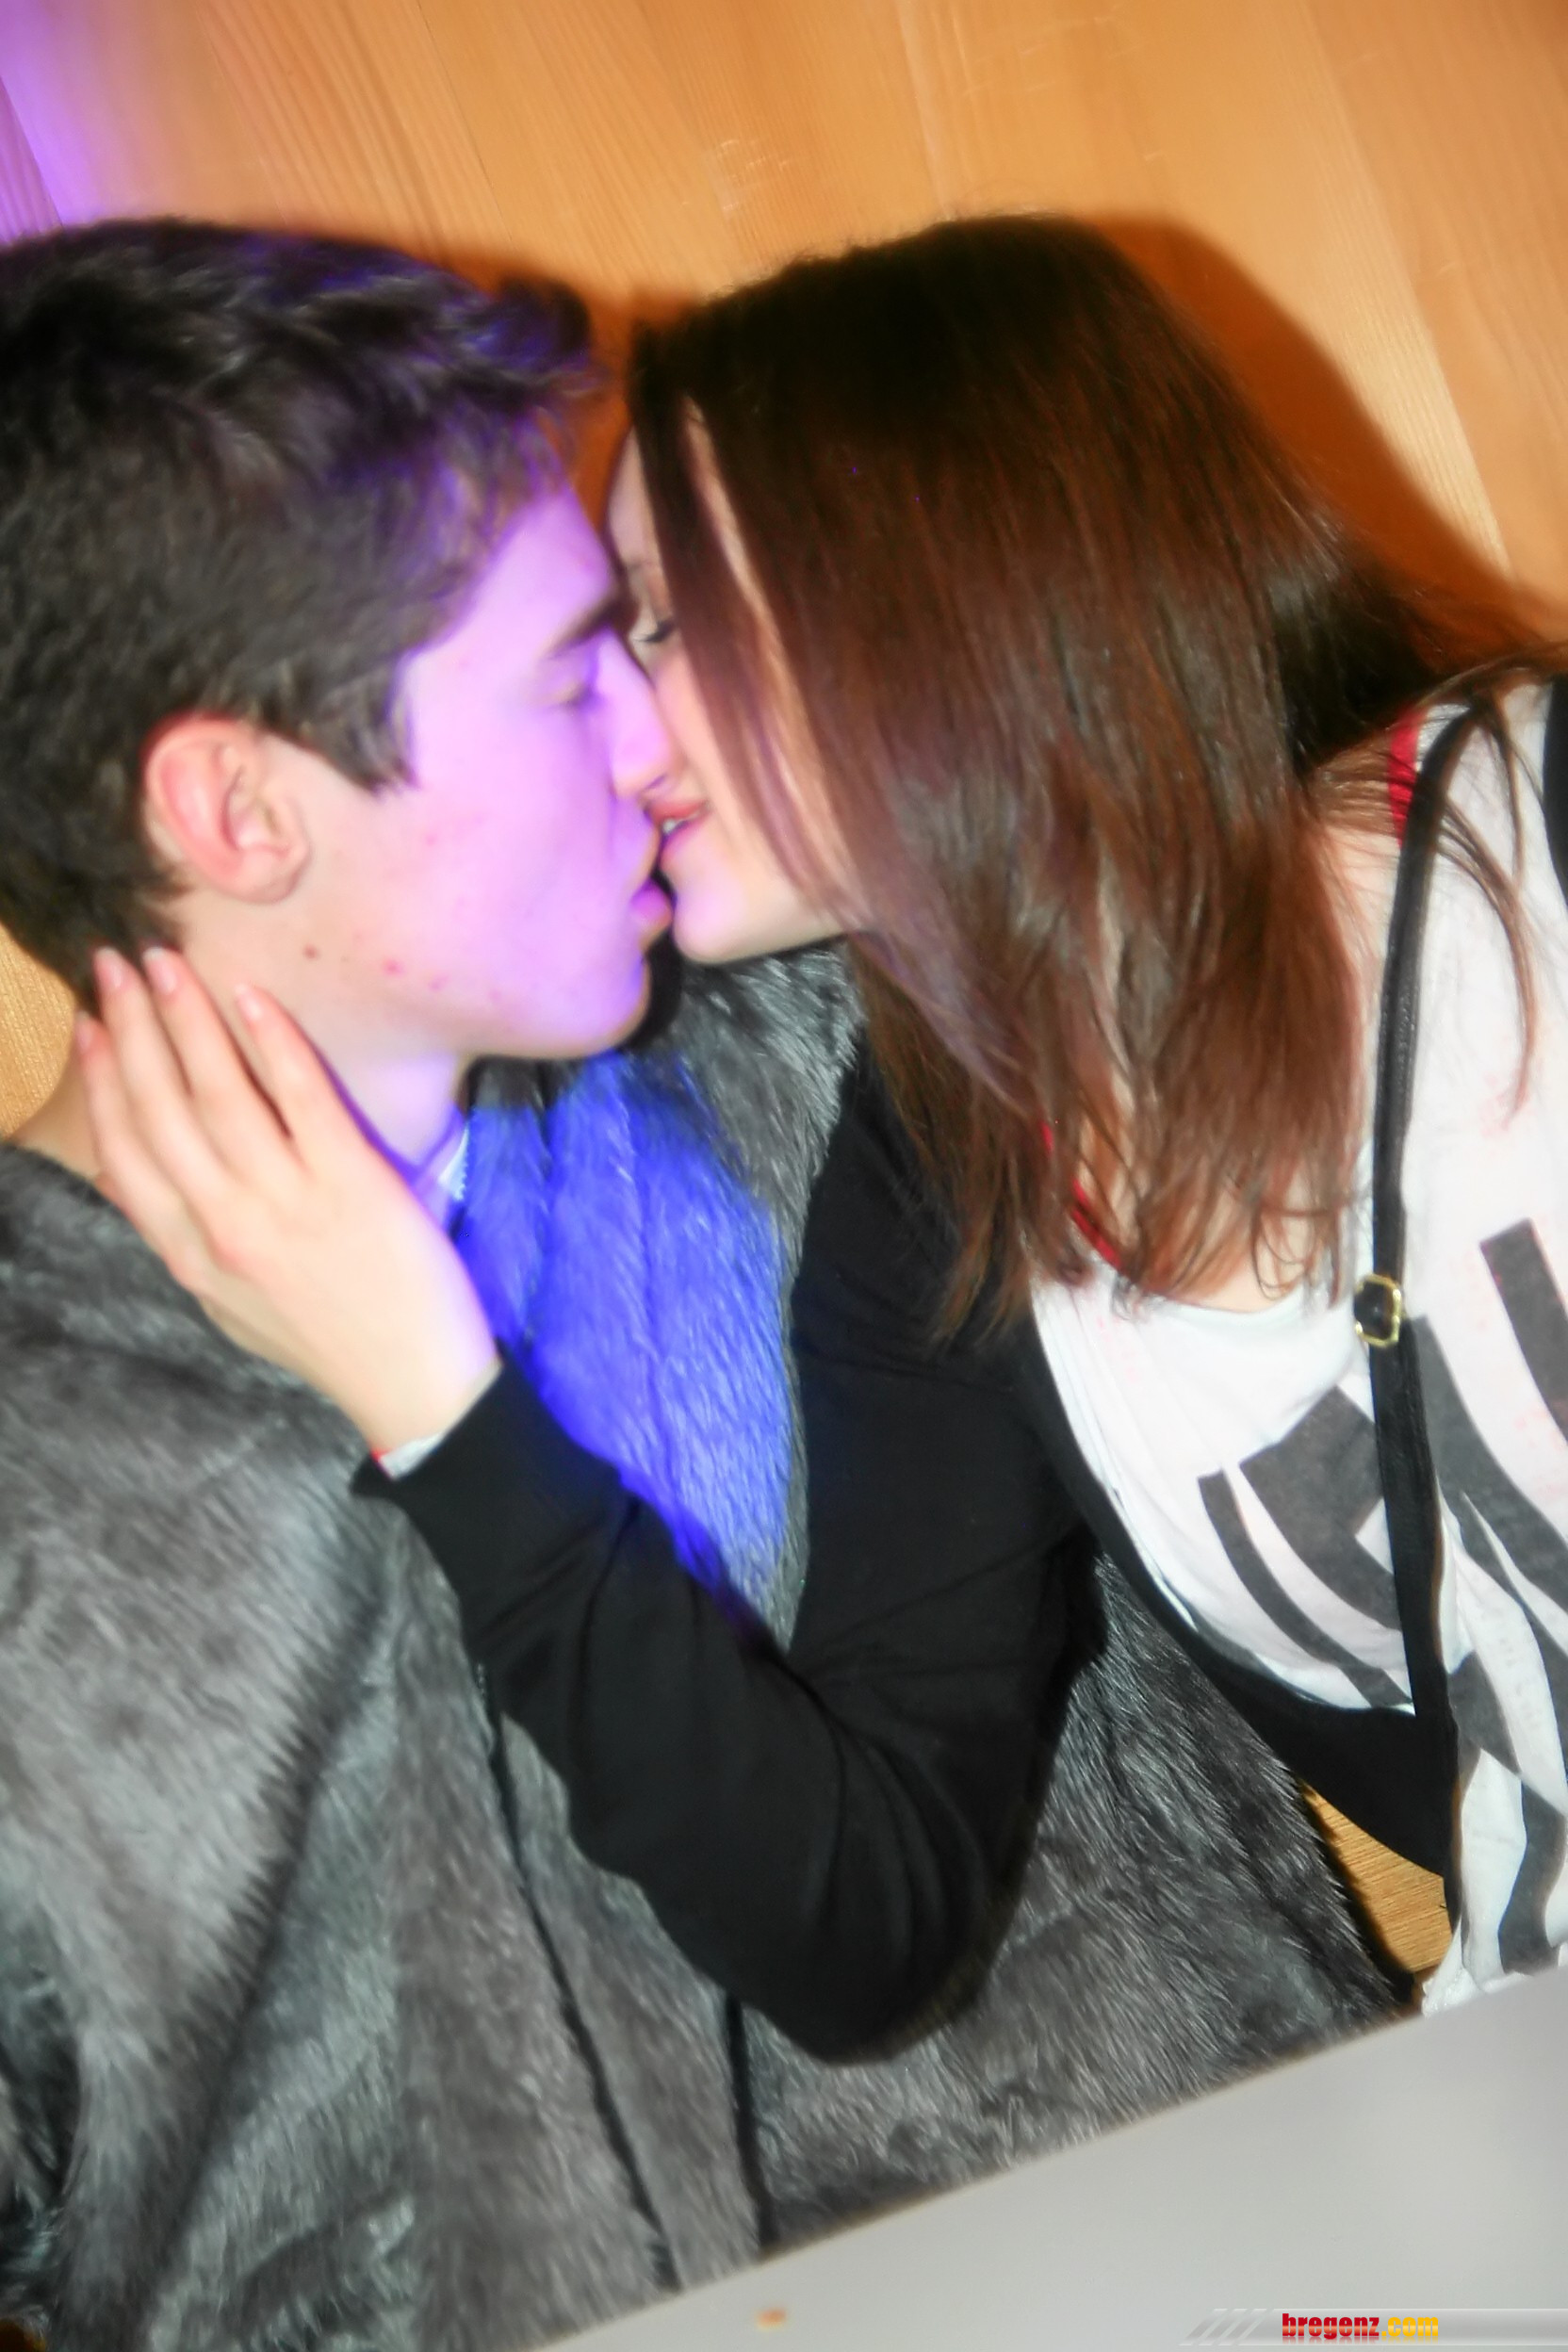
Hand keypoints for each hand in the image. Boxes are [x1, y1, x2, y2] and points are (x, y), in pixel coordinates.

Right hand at [77, 947, 500, 1454]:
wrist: (415, 1384)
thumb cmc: (325, 1337)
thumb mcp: (227, 1304)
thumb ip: (177, 1237)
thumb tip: (121, 1172)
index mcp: (191, 1258)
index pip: (126, 1154)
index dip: (102, 1083)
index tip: (89, 1027)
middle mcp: (227, 1227)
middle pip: (161, 1110)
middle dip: (131, 1029)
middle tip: (113, 965)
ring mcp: (288, 1203)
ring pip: (218, 1094)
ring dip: (185, 1019)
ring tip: (164, 960)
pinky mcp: (352, 1183)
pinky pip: (302, 1097)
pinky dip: (272, 1042)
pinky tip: (248, 997)